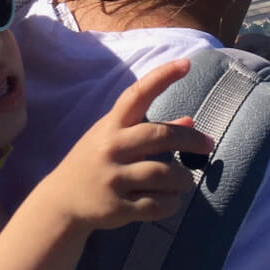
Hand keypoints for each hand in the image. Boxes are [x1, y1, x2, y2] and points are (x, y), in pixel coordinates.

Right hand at [41, 59, 212, 231]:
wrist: (61, 201)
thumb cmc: (94, 162)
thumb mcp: (114, 139)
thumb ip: (150, 130)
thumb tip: (191, 121)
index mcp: (110, 126)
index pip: (137, 94)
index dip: (162, 77)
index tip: (187, 63)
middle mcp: (110, 147)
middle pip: (159, 136)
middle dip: (190, 140)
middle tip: (208, 144)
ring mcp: (112, 178)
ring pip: (162, 174)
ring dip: (183, 178)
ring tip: (186, 180)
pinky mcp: (116, 207)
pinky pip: (156, 204)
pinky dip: (172, 202)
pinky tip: (173, 199)